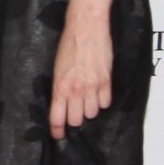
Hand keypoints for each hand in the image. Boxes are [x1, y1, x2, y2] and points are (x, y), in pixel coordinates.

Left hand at [48, 10, 113, 139]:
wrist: (86, 28)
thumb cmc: (68, 45)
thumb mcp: (56, 68)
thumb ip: (59, 87)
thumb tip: (61, 102)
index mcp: (59, 87)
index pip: (57, 117)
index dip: (57, 130)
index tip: (58, 135)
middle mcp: (76, 90)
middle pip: (76, 120)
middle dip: (74, 118)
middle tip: (73, 112)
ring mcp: (93, 86)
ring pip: (92, 113)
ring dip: (88, 109)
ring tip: (86, 99)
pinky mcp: (107, 81)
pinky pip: (106, 102)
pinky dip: (102, 101)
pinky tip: (98, 93)